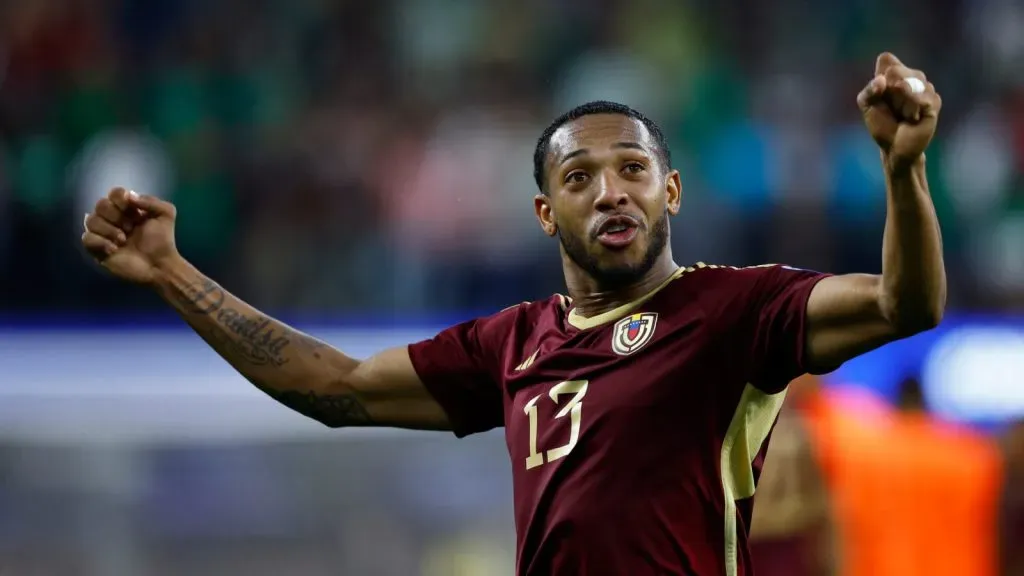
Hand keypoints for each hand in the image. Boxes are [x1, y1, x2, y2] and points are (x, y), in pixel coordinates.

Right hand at [81, 187, 179, 284]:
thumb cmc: (162, 240)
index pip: (114, 193)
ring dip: (109, 229)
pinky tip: (114, 249)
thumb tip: (129, 196)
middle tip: (131, 228)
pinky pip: (86, 239)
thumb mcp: (165, 214)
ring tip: (123, 240)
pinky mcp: (97, 249)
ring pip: (90, 220)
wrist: (159, 265)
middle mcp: (112, 218)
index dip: (121, 199)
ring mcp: (103, 233)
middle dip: (116, 216)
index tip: (135, 212)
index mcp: (127, 208)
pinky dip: (100, 242)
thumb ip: (151, 200)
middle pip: (101, 204)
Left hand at [857, 52, 942, 172]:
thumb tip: (881, 80)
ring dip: (900, 104)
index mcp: (894, 74)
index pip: (886, 59)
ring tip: (903, 115)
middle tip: (892, 108)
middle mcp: (912, 76)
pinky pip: (921, 98)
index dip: (880, 75)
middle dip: (888, 92)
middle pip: (896, 70)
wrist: (895, 147)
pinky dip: (912, 111)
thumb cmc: (881, 124)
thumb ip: (868, 91)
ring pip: (909, 84)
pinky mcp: (934, 101)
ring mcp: (926, 87)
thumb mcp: (867, 106)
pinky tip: (913, 119)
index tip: (879, 92)